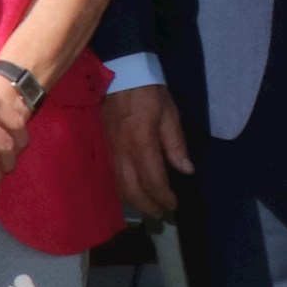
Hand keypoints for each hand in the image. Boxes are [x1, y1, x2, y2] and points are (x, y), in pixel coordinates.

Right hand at [106, 82, 192, 221]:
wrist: (119, 72)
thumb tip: (186, 170)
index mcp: (140, 141)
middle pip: (132, 189)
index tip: (174, 204)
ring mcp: (107, 150)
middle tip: (161, 214)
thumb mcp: (169, 113)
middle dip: (148, 206)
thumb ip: (176, 144)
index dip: (163, 197)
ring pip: (117, 186)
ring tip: (148, 207)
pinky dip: (120, 190)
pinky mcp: (100, 147)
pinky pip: (109, 176)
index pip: (152, 179)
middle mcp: (120, 150)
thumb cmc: (148, 91)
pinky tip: (130, 193)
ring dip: (133, 201)